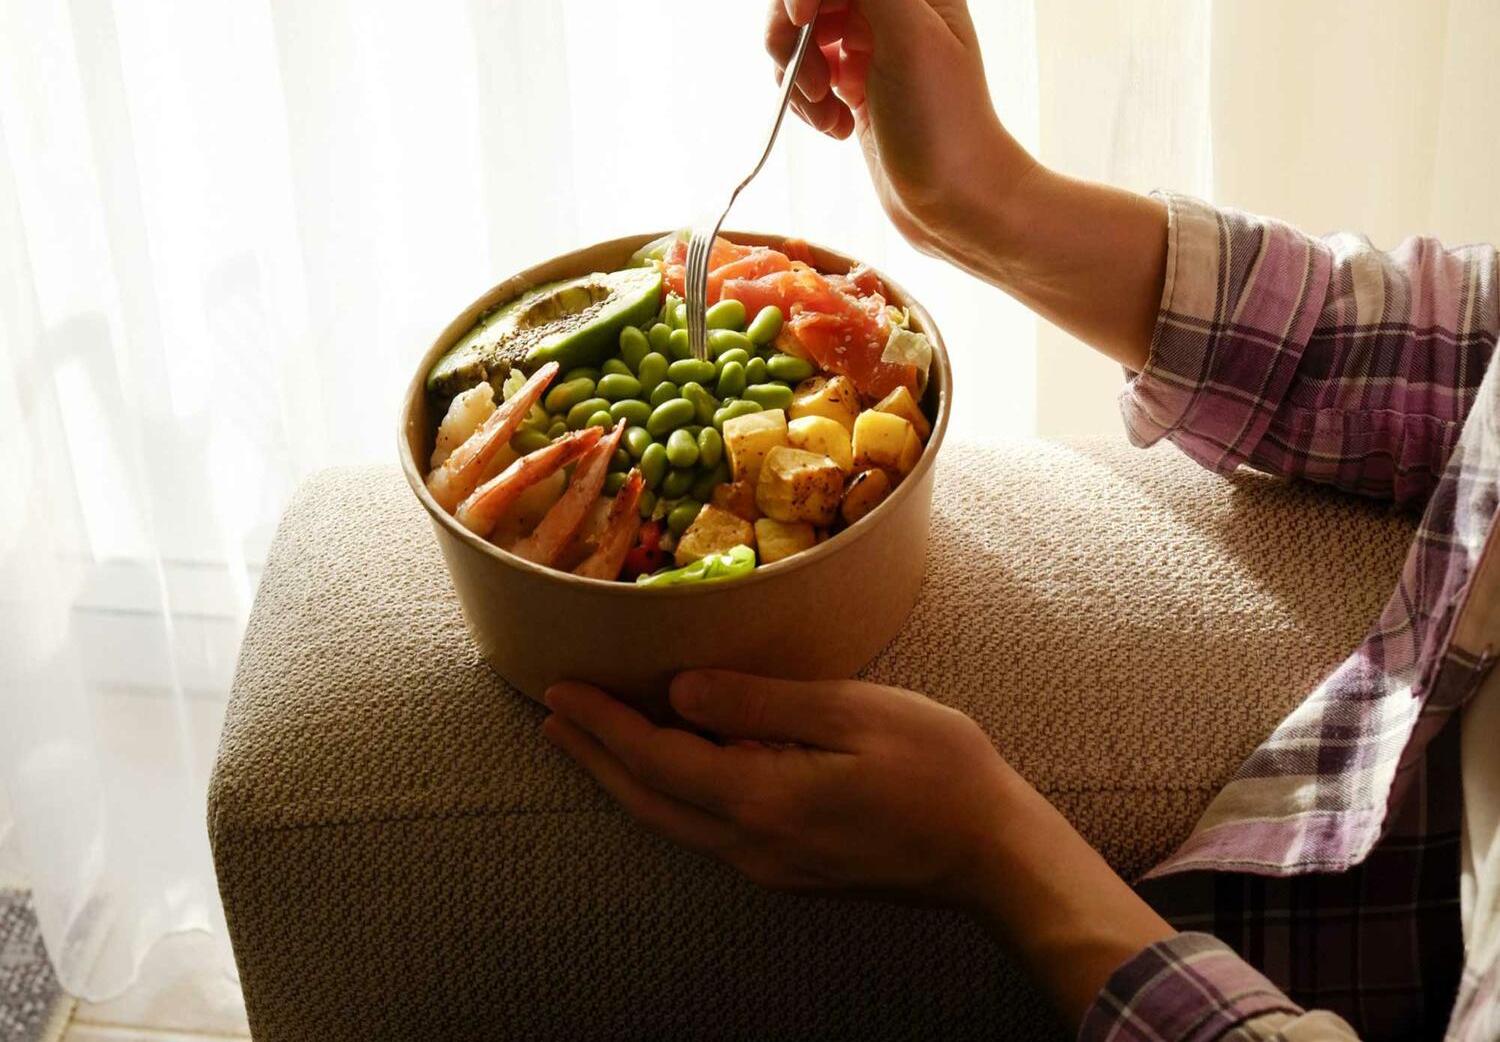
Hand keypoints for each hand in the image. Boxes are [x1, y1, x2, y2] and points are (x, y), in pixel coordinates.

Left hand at [544, 669, 1174, 1027]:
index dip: (602, 725)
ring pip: (671, 820)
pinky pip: (704, 829)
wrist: (993, 855)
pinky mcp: (790, 868)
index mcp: (761, 800)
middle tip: (553, 715)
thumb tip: (681, 692)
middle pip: (648, 799)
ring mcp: (769, 864)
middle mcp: (751, 843)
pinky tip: (669, 772)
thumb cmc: (937, 771)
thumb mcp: (852, 714)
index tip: (559, 691)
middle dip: (595, 756)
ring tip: (590, 741)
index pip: (655, 759)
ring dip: (624, 777)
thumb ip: (760, 704)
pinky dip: (667, 793)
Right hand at [766, 0, 1035, 255]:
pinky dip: (807, 98)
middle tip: (813, 79)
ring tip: (828, 111)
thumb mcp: (903, 37)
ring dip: (796, 71)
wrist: (958, 207)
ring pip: (794, 26)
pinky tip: (838, 126)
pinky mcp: (854, 75)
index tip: (801, 16)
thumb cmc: (946, 128)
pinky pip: (803, 66)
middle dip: (791, 29)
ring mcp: (870, 35)